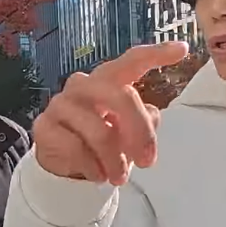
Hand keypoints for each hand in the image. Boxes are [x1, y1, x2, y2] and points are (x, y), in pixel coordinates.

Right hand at [32, 42, 188, 184]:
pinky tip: (97, 175)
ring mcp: (61, 104)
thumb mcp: (128, 132)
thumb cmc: (101, 140)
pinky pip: (76, 149)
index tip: (181, 49)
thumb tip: (151, 116)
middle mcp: (83, 85)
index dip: (155, 54)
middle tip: (148, 161)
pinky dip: (93, 168)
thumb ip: (144, 121)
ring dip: (115, 162)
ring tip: (119, 177)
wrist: (62, 164)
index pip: (131, 62)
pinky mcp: (44, 126)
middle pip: (121, 96)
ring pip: (100, 132)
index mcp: (107, 81)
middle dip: (139, 132)